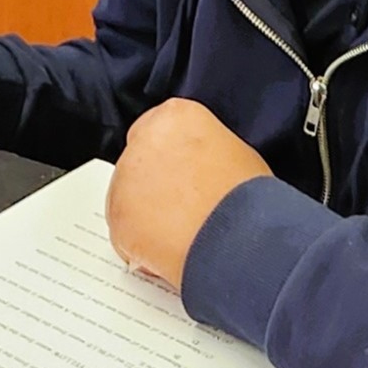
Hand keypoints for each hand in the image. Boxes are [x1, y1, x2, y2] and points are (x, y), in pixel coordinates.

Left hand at [104, 99, 272, 292]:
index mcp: (175, 117)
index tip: (181, 175)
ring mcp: (125, 179)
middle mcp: (143, 142)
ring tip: (184, 234)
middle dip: (156, 185)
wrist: (242, 238)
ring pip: (129, 197)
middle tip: (183, 209)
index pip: (159, 129)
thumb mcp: (237, 157)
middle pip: (141, 163)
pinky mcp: (117, 216)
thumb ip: (207, 153)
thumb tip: (201, 170)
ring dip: (148, 214)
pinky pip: (124, 231)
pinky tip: (171, 249)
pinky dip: (142, 244)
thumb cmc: (250, 200)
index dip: (172, 157)